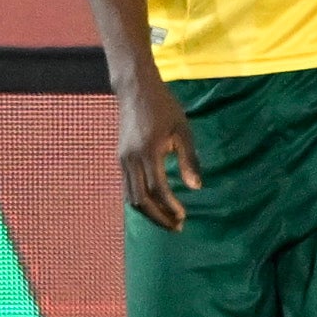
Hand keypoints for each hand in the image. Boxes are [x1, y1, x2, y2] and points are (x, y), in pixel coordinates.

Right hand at [118, 74, 199, 229]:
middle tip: (176, 227)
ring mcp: (123, 160)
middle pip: (142, 200)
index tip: (184, 216)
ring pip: (131, 197)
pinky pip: (127, 188)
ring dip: (149, 213)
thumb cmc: (164, 107)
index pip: (158, 189)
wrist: (135, 90)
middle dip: (159, 217)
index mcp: (149, 151)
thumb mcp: (182, 130)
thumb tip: (196, 188)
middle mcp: (132, 159)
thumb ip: (189, 159)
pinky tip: (154, 206)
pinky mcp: (120, 159)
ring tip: (166, 220)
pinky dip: (140, 202)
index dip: (170, 207)